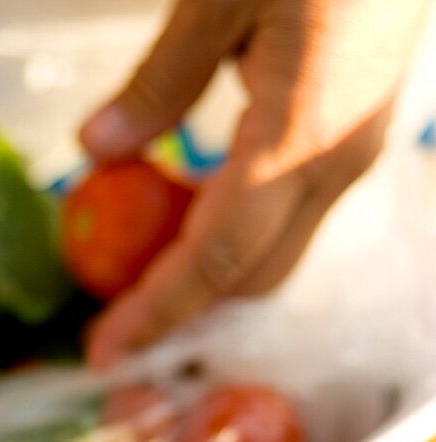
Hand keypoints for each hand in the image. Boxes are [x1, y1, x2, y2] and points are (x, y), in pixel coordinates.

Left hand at [80, 0, 426, 366]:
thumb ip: (158, 83)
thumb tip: (95, 150)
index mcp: (298, 142)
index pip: (215, 260)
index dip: (157, 313)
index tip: (104, 353)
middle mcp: (334, 166)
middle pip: (249, 276)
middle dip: (181, 311)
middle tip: (113, 323)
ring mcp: (350, 155)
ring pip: (272, 253)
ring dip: (207, 279)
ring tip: (141, 281)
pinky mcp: (352, 138)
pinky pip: (286, 216)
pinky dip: (231, 237)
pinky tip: (186, 220)